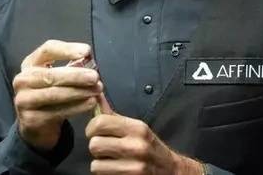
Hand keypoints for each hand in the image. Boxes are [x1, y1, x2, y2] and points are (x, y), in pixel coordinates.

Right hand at [13, 39, 101, 150]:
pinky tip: (90, 103)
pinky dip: (76, 107)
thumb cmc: (51, 94)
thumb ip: (71, 66)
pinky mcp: (30, 119)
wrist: (36, 125)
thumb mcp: (57, 77)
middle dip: (76, 75)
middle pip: (51, 74)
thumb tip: (89, 58)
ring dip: (79, 92)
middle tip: (95, 77)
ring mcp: (24, 100)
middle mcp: (22, 80)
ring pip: (54, 94)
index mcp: (30, 63)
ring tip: (97, 90)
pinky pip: (57, 112)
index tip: (86, 51)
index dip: (67, 49)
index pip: (47, 50)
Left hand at [86, 113, 203, 174]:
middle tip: (106, 148)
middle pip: (94, 144)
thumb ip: (112, 114)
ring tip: (112, 160)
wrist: (170, 170)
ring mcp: (134, 166)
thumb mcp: (136, 127)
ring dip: (100, 164)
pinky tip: (117, 169)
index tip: (95, 132)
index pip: (100, 122)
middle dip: (97, 148)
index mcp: (136, 128)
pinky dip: (106, 174)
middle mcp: (136, 145)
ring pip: (96, 164)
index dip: (91, 128)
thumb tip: (96, 95)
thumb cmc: (149, 147)